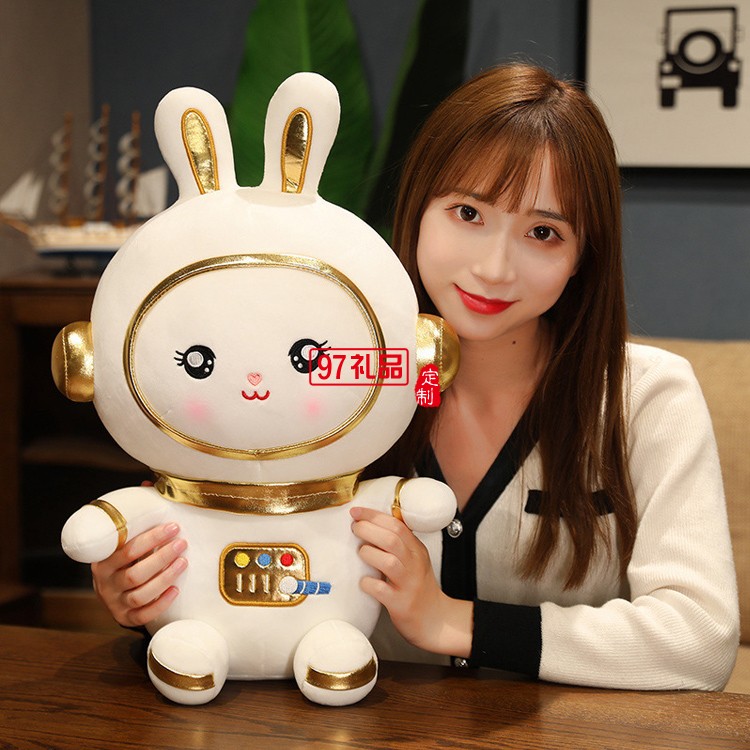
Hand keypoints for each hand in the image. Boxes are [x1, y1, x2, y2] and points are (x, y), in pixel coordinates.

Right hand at [91, 523, 186, 627]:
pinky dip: (160, 604)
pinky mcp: (124, 618)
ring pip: (140, 595)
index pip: (126, 551)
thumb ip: (135, 522)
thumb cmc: (123, 559)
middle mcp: (106, 584)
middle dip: (161, 558)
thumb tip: (149, 488)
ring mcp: (115, 603)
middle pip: (134, 574)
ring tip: (183, 562)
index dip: (151, 538)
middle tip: (181, 543)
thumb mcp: (122, 542)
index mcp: (103, 562)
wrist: (110, 591)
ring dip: (164, 579)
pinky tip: (176, 590)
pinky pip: (142, 616)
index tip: (173, 527)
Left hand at [350, 506, 471, 656]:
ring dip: (369, 553)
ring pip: (388, 561)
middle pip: (392, 539)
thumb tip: (372, 522)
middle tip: (355, 528)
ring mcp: (408, 584)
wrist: (434, 620)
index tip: (356, 511)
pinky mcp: (400, 603)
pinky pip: (381, 590)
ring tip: (361, 553)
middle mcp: (414, 564)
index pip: (397, 525)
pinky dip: (368, 583)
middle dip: (369, 529)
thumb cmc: (418, 586)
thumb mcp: (414, 559)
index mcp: (416, 550)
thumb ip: (398, 542)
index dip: (374, 516)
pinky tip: (364, 581)